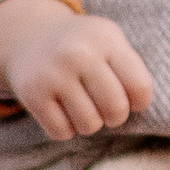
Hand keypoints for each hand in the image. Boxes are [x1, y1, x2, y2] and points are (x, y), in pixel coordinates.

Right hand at [0, 0, 158, 137]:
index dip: (139, 102)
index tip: (130, 98)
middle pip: (116, 109)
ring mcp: (53, 74)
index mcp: (105, 39)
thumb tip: (135, 106)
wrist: (30, 37)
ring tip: (82, 106)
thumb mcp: (109, 41)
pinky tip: (61, 110)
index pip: (140, 87)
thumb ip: (129, 69)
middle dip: (115, 116)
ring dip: (89, 123)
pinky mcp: (32, 94)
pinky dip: (65, 128)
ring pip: (89, 125)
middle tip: (105, 107)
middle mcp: (78, 53)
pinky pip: (61, 132)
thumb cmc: (82, 47)